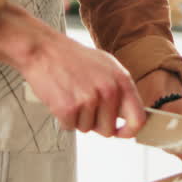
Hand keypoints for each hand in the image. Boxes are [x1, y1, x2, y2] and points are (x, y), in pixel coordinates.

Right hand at [21, 35, 146, 137]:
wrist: (44, 49)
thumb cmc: (72, 57)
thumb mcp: (106, 66)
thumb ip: (120, 89)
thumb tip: (127, 114)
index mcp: (121, 80)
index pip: (138, 118)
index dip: (129, 131)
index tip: (121, 132)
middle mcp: (108, 90)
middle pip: (108, 130)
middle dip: (96, 123)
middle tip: (84, 105)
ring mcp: (89, 99)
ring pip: (87, 129)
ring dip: (78, 118)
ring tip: (72, 95)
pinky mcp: (68, 108)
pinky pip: (69, 126)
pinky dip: (63, 118)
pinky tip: (61, 98)